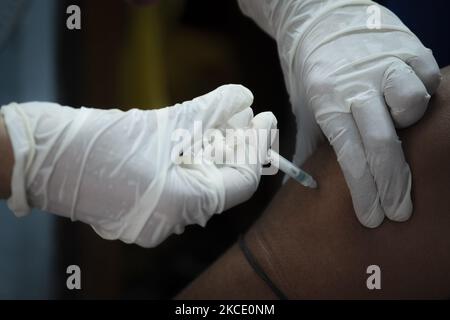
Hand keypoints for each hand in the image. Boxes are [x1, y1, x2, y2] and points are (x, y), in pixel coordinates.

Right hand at [1, 85, 276, 246]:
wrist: (42, 159)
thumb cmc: (98, 144)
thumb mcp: (161, 124)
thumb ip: (208, 113)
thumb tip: (243, 98)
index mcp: (181, 206)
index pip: (240, 183)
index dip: (257, 150)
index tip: (266, 119)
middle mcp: (173, 220)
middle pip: (222, 181)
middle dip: (239, 146)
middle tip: (252, 115)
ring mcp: (157, 217)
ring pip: (202, 181)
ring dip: (218, 150)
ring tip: (232, 118)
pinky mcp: (144, 208)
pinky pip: (181, 184)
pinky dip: (195, 159)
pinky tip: (203, 134)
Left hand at [239, 0, 440, 226]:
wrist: (321, 22)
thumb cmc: (312, 74)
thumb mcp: (304, 110)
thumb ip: (313, 145)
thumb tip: (311, 186)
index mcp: (326, 101)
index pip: (349, 154)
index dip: (363, 190)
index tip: (373, 217)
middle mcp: (357, 85)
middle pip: (382, 142)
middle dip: (393, 184)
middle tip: (399, 212)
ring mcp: (385, 64)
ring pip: (412, 105)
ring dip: (411, 127)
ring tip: (403, 134)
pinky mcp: (408, 49)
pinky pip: (428, 80)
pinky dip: (425, 97)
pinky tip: (412, 106)